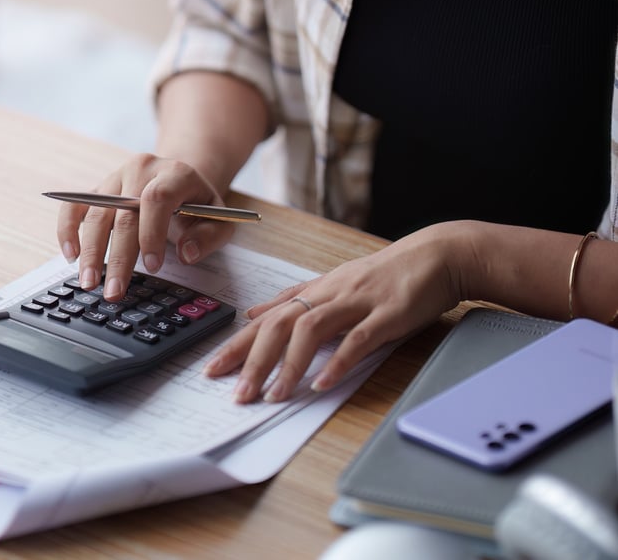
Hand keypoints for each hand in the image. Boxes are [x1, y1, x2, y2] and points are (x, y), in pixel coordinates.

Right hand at [56, 153, 235, 299]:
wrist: (177, 179)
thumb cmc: (197, 204)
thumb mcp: (218, 218)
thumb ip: (209, 236)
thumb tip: (186, 254)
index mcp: (175, 173)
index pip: (157, 198)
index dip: (151, 233)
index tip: (152, 267)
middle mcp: (141, 170)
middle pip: (123, 212)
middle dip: (118, 256)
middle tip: (114, 291)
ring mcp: (115, 178)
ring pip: (96, 213)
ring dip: (90, 251)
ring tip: (89, 282)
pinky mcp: (97, 189)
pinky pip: (75, 206)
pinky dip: (68, 230)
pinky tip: (70, 256)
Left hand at [204, 222, 474, 402]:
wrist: (438, 255)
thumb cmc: (387, 275)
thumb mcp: (334, 283)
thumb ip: (294, 300)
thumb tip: (254, 313)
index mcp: (315, 290)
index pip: (266, 320)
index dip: (237, 344)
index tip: (212, 369)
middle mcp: (329, 294)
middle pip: (278, 325)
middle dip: (252, 360)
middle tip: (236, 392)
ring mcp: (357, 302)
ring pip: (310, 330)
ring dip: (289, 365)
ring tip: (273, 395)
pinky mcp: (387, 313)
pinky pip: (358, 339)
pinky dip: (338, 361)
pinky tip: (323, 383)